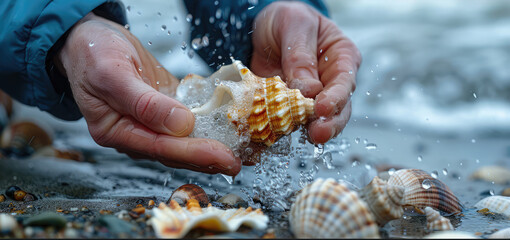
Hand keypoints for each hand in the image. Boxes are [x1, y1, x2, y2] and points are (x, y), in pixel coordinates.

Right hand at [56, 13, 240, 175]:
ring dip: (211, 145)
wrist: (89, 38)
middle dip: (208, 157)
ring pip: (184, 140)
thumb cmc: (92, 53)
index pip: (161, 147)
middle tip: (237, 162)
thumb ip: (144, 103)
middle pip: (176, 150)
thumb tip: (180, 125)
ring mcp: (151, 123)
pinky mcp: (164, 109)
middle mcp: (135, 132)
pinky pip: (188, 122)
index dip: (194, 153)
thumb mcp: (112, 74)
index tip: (222, 156)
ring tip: (239, 151)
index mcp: (116, 131)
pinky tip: (227, 129)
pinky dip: (208, 126)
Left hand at [251, 2, 360, 143]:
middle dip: (330, 122)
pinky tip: (281, 135)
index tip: (322, 108)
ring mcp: (313, 97)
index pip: (344, 81)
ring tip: (306, 138)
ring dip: (313, 130)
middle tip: (318, 133)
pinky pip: (294, 122)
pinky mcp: (293, 107)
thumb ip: (300, 55)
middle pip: (340, 107)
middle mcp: (332, 81)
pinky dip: (288, 130)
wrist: (263, 28)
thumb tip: (309, 89)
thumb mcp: (294, 25)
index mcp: (341, 56)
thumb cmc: (287, 19)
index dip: (336, 98)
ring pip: (320, 120)